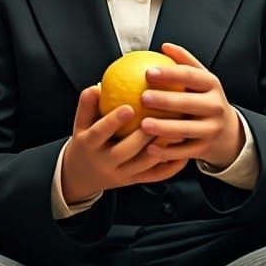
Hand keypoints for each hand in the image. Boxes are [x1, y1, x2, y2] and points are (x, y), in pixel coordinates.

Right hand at [62, 83, 191, 202]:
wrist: (83, 176)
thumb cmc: (86, 141)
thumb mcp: (80, 124)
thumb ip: (88, 105)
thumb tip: (98, 84)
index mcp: (89, 146)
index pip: (100, 133)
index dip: (113, 121)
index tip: (128, 107)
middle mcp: (105, 162)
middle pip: (126, 151)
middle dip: (144, 137)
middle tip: (162, 118)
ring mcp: (121, 175)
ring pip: (144, 165)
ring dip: (163, 149)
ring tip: (179, 132)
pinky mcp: (135, 182)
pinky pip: (155, 176)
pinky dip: (171, 166)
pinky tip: (185, 152)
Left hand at [137, 42, 243, 167]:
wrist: (228, 131)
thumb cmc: (205, 99)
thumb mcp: (202, 79)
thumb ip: (185, 62)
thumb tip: (164, 46)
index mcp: (212, 85)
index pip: (191, 76)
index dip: (170, 74)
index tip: (148, 72)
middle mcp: (215, 106)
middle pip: (189, 103)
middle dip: (166, 100)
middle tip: (142, 97)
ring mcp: (212, 129)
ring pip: (186, 129)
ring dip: (164, 128)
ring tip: (142, 125)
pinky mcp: (205, 148)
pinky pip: (184, 151)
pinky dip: (166, 152)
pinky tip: (149, 149)